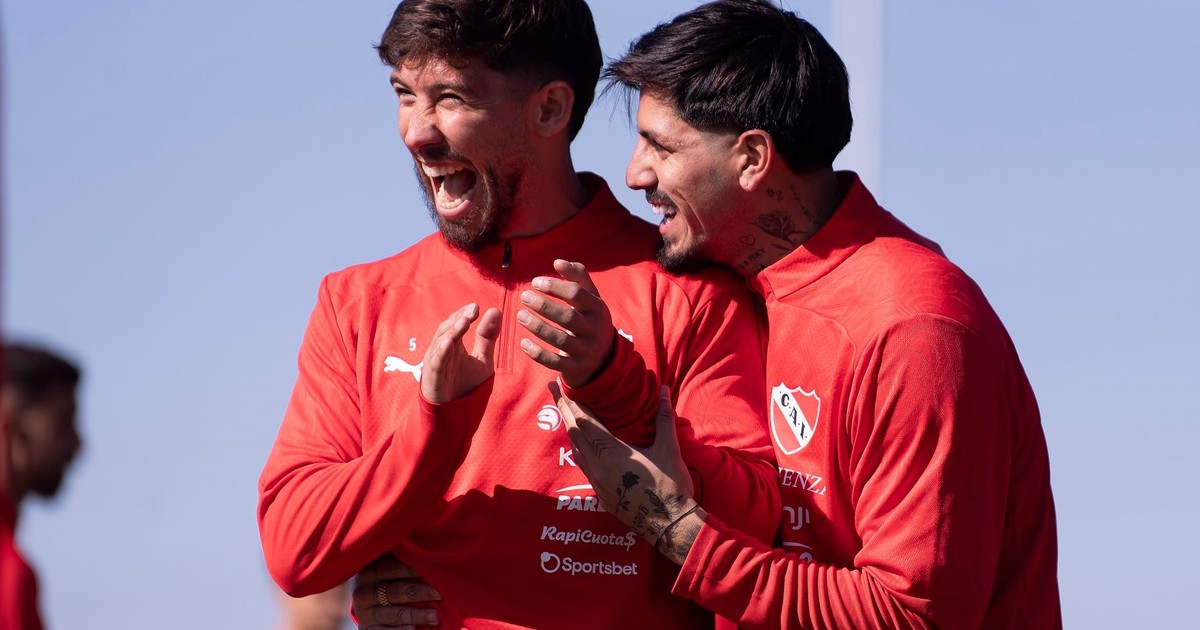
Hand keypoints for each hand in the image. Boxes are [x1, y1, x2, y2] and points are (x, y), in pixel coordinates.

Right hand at [352, 555, 440, 628]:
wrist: (371, 608)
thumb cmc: (391, 583)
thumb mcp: (391, 571)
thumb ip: (405, 562)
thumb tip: (433, 556)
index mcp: (369, 571)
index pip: (390, 567)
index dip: (412, 569)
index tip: (433, 569)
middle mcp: (363, 591)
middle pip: (395, 591)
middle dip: (419, 592)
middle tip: (439, 594)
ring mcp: (364, 612)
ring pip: (393, 613)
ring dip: (416, 615)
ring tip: (435, 617)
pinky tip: (414, 629)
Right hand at [421, 303, 501, 402]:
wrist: (455, 413)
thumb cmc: (466, 384)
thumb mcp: (483, 358)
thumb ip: (488, 337)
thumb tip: (496, 310)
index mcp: (453, 344)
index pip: (456, 323)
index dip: (464, 314)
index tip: (476, 306)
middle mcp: (441, 350)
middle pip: (447, 329)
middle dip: (459, 318)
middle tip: (473, 309)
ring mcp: (436, 363)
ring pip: (441, 343)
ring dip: (452, 331)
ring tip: (465, 320)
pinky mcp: (433, 378)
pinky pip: (436, 363)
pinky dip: (441, 352)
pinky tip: (449, 342)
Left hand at [518, 260, 614, 386]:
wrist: (604, 359)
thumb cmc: (591, 320)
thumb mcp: (591, 298)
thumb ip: (578, 277)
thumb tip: (557, 261)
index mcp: (597, 309)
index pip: (577, 294)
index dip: (554, 286)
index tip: (535, 282)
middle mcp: (594, 330)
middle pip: (568, 317)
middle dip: (544, 306)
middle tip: (524, 296)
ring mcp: (586, 350)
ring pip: (561, 339)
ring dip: (538, 327)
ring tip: (520, 315)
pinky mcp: (576, 368)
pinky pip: (555, 362)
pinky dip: (537, 353)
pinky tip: (523, 342)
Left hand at [553, 384, 700, 552]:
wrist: (671, 526)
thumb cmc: (671, 487)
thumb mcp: (669, 449)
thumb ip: (663, 418)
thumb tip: (663, 390)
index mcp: (613, 454)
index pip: (585, 423)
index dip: (572, 403)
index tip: (562, 386)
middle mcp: (599, 467)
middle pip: (574, 433)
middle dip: (563, 409)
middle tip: (553, 389)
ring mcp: (598, 483)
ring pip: (575, 450)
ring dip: (568, 428)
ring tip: (563, 411)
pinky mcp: (601, 495)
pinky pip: (583, 465)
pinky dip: (578, 448)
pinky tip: (579, 443)